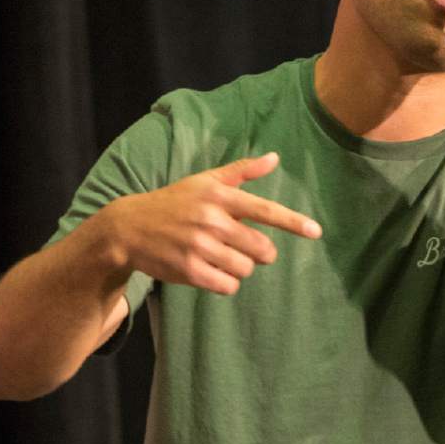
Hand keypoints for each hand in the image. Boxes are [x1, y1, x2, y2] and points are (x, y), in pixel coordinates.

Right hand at [106, 152, 320, 294]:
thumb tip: (274, 158)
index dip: (293, 222)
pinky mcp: (189, 271)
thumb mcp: (205, 181)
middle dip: (260, 252)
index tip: (315, 231)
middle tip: (243, 247)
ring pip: (245, 269)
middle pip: (261, 248)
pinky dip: (226, 282)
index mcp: (219, 196)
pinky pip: (228, 285)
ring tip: (221, 257)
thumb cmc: (174, 202)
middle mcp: (211, 220)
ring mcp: (199, 247)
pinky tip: (213, 271)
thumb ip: (242, 171)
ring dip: (240, 268)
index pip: (264, 210)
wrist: (129, 228)